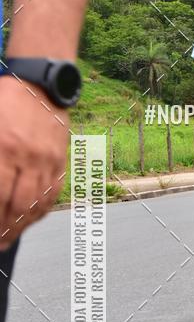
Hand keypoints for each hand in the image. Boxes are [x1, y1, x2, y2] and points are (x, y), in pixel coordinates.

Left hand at [0, 75, 69, 249]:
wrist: (40, 84)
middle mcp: (29, 157)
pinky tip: (29, 219)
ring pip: (38, 204)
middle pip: (19, 206)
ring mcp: (48, 160)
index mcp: (6, 147)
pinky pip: (52, 194)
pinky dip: (40, 211)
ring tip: (9, 237)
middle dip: (6, 230)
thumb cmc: (6, 101)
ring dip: (23, 226)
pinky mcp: (60, 161)